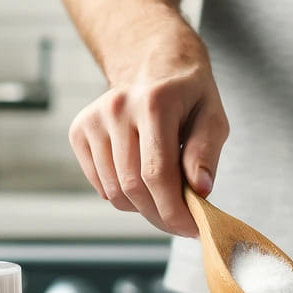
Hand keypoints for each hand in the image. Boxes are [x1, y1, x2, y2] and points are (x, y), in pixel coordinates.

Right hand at [69, 11, 228, 236]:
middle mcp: (118, 108)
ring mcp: (94, 119)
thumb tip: (200, 190)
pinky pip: (101, 186)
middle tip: (180, 222)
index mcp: (155, 103)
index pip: (157, 175)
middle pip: (133, 187)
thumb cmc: (188, 95)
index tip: (192, 229)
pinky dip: (122, 196)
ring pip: (114, 192)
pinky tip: (140, 179)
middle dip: (160, 215)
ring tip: (163, 196)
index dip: (174, 211)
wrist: (152, 63)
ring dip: (142, 208)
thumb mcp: (212, 116)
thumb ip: (207, 153)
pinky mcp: (80, 130)